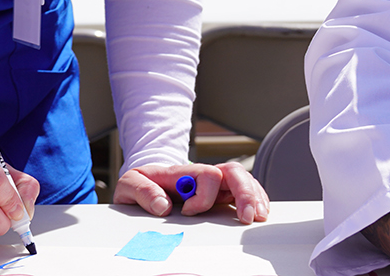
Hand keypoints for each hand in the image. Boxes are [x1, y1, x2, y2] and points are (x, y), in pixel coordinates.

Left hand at [112, 161, 270, 223]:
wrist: (145, 183)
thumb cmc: (140, 184)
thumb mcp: (129, 184)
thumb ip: (142, 191)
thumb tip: (162, 206)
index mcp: (182, 173)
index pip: (207, 175)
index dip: (204, 196)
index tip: (190, 212)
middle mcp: (202, 176)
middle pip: (233, 172)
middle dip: (245, 193)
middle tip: (247, 217)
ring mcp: (214, 184)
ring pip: (244, 180)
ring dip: (254, 197)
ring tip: (258, 216)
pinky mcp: (221, 194)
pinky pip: (246, 189)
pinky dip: (256, 199)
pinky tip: (259, 211)